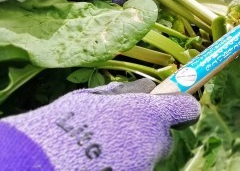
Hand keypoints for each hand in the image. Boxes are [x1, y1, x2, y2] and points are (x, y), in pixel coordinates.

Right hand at [0, 79, 199, 170]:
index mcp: (149, 114)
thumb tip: (149, 88)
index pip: (187, 110)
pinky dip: (120, 166)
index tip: (174, 108)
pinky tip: (96, 163)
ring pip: (145, 158)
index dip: (181, 108)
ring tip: (98, 150)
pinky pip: (132, 169)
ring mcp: (143, 167)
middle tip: (120, 132)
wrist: (41, 163)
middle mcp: (152, 143)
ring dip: (130, 153)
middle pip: (164, 140)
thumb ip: (128, 93)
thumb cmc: (65, 124)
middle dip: (149, 136)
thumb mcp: (97, 98)